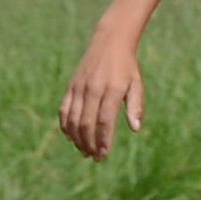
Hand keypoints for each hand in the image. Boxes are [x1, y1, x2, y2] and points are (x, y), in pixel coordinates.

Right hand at [58, 36, 145, 159]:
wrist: (110, 42)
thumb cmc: (126, 67)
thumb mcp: (136, 84)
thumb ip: (135, 106)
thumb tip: (135, 129)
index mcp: (113, 89)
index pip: (104, 121)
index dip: (103, 140)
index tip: (104, 155)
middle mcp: (93, 88)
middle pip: (86, 123)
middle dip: (89, 144)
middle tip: (94, 157)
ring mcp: (80, 87)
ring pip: (73, 119)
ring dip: (77, 139)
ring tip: (84, 151)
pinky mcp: (71, 86)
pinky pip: (64, 110)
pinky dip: (66, 126)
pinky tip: (72, 137)